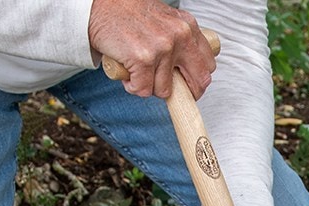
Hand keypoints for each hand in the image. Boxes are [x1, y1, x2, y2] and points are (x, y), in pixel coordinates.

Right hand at [88, 0, 214, 98]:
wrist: (100, 5)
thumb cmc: (130, 15)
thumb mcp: (165, 21)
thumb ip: (180, 41)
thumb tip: (190, 72)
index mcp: (188, 27)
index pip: (207, 66)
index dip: (197, 80)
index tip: (186, 84)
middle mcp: (179, 36)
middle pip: (198, 83)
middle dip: (184, 94)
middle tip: (168, 90)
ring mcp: (162, 48)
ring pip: (165, 90)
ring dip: (149, 86)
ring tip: (137, 70)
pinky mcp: (143, 59)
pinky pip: (143, 90)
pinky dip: (133, 86)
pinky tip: (127, 72)